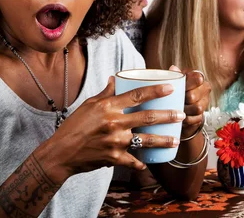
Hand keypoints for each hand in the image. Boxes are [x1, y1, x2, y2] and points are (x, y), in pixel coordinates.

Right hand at [49, 76, 185, 180]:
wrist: (61, 153)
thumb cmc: (74, 127)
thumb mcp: (88, 105)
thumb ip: (105, 94)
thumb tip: (114, 79)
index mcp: (109, 106)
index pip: (137, 95)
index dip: (156, 91)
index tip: (170, 88)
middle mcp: (114, 122)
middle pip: (148, 117)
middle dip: (168, 116)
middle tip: (181, 115)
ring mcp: (115, 141)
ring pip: (146, 140)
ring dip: (164, 140)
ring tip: (176, 140)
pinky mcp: (114, 158)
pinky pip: (133, 161)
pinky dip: (140, 163)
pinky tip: (147, 163)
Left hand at [169, 66, 210, 138]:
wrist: (180, 107)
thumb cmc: (177, 90)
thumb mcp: (176, 81)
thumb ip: (175, 75)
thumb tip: (172, 68)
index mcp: (199, 78)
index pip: (197, 78)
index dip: (187, 84)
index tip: (177, 87)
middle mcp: (204, 90)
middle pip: (193, 96)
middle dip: (182, 99)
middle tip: (174, 99)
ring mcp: (204, 104)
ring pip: (197, 108)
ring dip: (185, 109)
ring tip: (177, 108)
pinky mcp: (201, 117)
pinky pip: (194, 119)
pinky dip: (185, 119)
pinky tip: (180, 117)